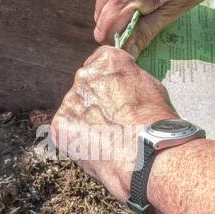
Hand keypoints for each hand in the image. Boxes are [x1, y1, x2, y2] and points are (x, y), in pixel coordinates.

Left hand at [51, 47, 176, 201]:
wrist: (145, 152)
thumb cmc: (155, 122)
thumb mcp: (151, 86)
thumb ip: (129, 80)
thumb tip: (123, 86)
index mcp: (107, 60)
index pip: (100, 63)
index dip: (110, 83)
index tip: (117, 96)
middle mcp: (84, 75)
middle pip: (86, 86)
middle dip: (96, 101)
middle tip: (113, 121)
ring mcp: (70, 100)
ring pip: (75, 110)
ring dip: (86, 121)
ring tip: (107, 139)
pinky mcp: (60, 125)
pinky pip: (65, 131)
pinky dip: (77, 140)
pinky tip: (96, 148)